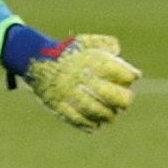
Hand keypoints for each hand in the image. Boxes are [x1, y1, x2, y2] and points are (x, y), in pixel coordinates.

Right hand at [25, 33, 140, 130]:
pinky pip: (74, 117)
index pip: (117, 70)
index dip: (128, 76)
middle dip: (122, 100)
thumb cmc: (67, 52)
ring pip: (93, 109)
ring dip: (106, 115)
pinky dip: (86, 124)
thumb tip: (117, 51)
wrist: (35, 59)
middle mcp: (80, 77)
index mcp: (89, 60)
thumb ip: (104, 43)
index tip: (132, 78)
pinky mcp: (57, 104)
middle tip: (126, 103)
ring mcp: (68, 92)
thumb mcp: (85, 42)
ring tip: (111, 117)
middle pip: (108, 93)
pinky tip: (95, 126)